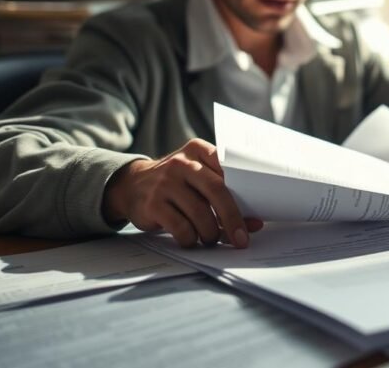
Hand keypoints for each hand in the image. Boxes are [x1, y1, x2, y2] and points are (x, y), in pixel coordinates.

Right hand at [103, 139, 263, 247]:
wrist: (131, 185)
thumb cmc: (177, 184)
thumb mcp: (198, 178)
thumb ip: (223, 192)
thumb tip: (254, 223)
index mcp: (198, 150)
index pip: (229, 168)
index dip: (246, 191)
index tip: (257, 213)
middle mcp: (181, 163)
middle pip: (217, 191)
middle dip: (233, 219)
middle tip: (242, 239)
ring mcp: (165, 183)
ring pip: (200, 213)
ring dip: (211, 233)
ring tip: (211, 238)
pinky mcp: (152, 204)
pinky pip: (181, 227)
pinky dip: (191, 238)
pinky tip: (191, 239)